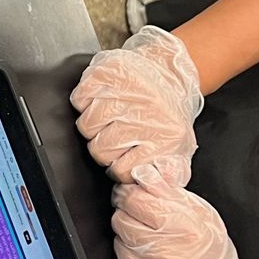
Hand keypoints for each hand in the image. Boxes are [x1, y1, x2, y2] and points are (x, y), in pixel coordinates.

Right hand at [71, 27, 202, 184]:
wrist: (169, 71)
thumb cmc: (168, 112)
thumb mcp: (179, 148)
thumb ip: (167, 174)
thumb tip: (152, 186)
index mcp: (166, 136)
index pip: (121, 170)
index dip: (118, 167)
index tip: (123, 159)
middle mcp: (146, 112)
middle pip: (100, 149)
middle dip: (104, 146)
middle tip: (115, 136)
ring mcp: (125, 90)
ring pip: (86, 126)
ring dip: (94, 126)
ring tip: (109, 119)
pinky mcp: (106, 72)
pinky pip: (79, 100)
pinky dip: (85, 102)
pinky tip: (101, 100)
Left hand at [111, 166, 258, 258]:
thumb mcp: (206, 221)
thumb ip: (173, 195)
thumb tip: (145, 174)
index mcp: (186, 229)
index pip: (136, 199)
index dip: (132, 196)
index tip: (137, 199)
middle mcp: (166, 254)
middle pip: (121, 219)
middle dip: (130, 218)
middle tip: (148, 228)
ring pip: (119, 245)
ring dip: (131, 245)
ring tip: (156, 254)